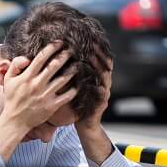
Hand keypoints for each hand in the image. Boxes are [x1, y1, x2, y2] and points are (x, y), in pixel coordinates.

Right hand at [0, 41, 78, 132]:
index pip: (41, 58)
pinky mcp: (51, 106)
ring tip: (78, 64)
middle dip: (65, 56)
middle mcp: (37, 85)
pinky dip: (74, 90)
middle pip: (55, 66)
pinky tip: (78, 84)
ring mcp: (45, 96)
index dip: (52, 48)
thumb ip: (15, 65)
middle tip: (72, 50)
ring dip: (72, 70)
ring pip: (63, 79)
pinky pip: (66, 96)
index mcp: (27, 77)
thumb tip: (27, 58)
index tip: (59, 43)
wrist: (15, 120)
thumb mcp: (8, 80)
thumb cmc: (12, 98)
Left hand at [75, 50, 114, 164]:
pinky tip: (96, 83)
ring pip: (104, 78)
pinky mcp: (101, 105)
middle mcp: (103, 84)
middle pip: (104, 66)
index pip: (99, 60)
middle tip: (93, 45)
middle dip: (99, 55)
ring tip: (93, 59)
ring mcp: (104, 94)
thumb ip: (73, 74)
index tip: (89, 40)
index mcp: (96, 79)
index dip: (96, 50)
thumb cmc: (78, 105)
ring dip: (99, 68)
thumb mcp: (76, 87)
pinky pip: (102, 95)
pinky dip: (99, 89)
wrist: (86, 125)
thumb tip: (61, 58)